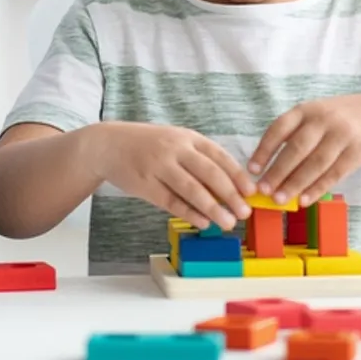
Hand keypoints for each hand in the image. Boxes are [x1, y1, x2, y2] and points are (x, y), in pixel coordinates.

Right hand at [88, 122, 255, 231]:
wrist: (108, 145)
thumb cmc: (148, 145)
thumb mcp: (175, 142)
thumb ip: (199, 159)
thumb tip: (229, 187)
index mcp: (186, 137)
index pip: (219, 156)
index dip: (237, 175)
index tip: (252, 192)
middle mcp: (174, 149)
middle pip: (209, 173)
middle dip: (230, 194)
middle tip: (244, 212)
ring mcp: (159, 166)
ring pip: (191, 189)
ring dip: (213, 208)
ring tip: (227, 223)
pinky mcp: (145, 184)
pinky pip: (172, 202)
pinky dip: (189, 213)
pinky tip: (203, 222)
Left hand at [249, 93, 360, 206]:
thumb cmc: (336, 119)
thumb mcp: (313, 115)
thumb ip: (293, 133)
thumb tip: (266, 165)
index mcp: (305, 110)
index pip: (279, 129)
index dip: (264, 149)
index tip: (251, 170)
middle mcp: (322, 120)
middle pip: (297, 148)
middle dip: (278, 171)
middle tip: (263, 190)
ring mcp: (342, 136)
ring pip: (315, 163)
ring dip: (296, 183)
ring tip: (280, 199)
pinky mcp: (357, 153)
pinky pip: (334, 174)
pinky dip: (317, 188)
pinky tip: (304, 199)